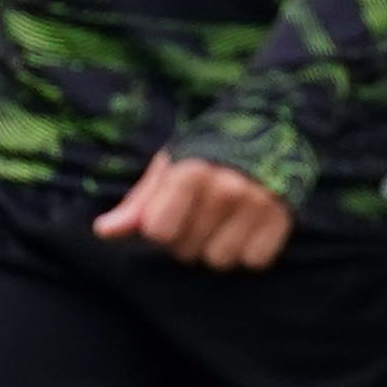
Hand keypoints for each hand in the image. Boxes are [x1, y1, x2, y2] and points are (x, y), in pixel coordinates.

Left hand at [92, 152, 293, 269]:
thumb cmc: (210, 151)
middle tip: (202, 216)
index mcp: (192, 170)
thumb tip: (103, 231)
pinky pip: (254, 261)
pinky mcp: (283, 217)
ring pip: (219, 261)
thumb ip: (138, 202)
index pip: (158, 232)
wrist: (273, 125)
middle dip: (188, 241)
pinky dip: (249, 251)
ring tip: (225, 223)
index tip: (173, 212)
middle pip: (186, 252)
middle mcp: (226, 187)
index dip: (161, 228)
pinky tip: (250, 228)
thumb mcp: (170, 166)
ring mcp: (258, 203)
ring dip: (218, 249)